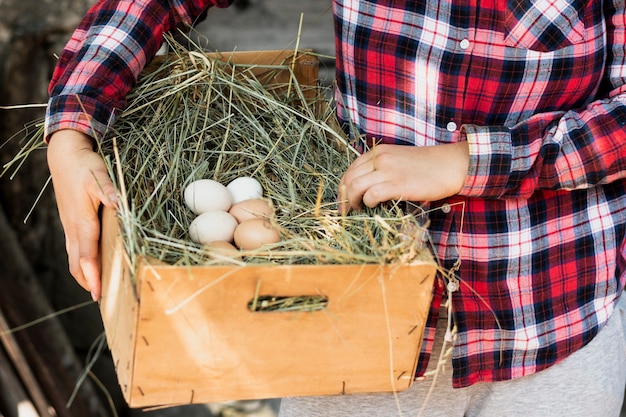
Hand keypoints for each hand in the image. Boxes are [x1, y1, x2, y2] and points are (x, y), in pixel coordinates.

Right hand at [47, 130, 117, 300]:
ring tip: (100, 290)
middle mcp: (74, 229)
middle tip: (104, 301)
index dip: (93, 276)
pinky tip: (95, 267)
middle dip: (89, 283)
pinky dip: (84, 264)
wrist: (64, 158)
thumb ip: (109, 192)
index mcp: (82, 222)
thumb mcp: (99, 176)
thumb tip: (119, 204)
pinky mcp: (72, 225)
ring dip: (86, 275)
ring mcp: (70, 228)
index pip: (86, 256)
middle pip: (78, 264)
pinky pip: (76, 250)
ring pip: (75, 259)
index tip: (99, 294)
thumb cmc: (84, 166)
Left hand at [338, 142, 468, 212]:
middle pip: (348, 178)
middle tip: (346, 211)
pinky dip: (368, 203)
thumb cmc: (428, 166)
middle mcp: (379, 158)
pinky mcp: (396, 184)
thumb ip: (381, 168)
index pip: (350, 169)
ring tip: (357, 210)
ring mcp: (387, 171)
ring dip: (351, 202)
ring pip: (354, 186)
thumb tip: (366, 188)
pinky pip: (370, 195)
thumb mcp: (399, 159)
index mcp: (378, 152)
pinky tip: (374, 207)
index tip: (344, 200)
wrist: (451, 164)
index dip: (343, 186)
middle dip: (343, 197)